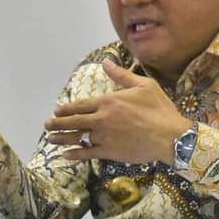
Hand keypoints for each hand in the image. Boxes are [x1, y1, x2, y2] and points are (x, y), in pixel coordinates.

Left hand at [44, 59, 191, 164]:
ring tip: (50, 139)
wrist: (171, 137)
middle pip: (74, 121)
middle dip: (57, 124)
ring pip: (77, 138)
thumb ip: (121, 75)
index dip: (66, 109)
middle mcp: (103, 119)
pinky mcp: (110, 152)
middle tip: (46, 125)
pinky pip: (87, 153)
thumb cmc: (160, 109)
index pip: (81, 105)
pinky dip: (75, 154)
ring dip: (62, 138)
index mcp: (109, 101)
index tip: (57, 111)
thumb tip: (105, 62)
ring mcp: (105, 137)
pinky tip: (65, 155)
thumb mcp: (144, 85)